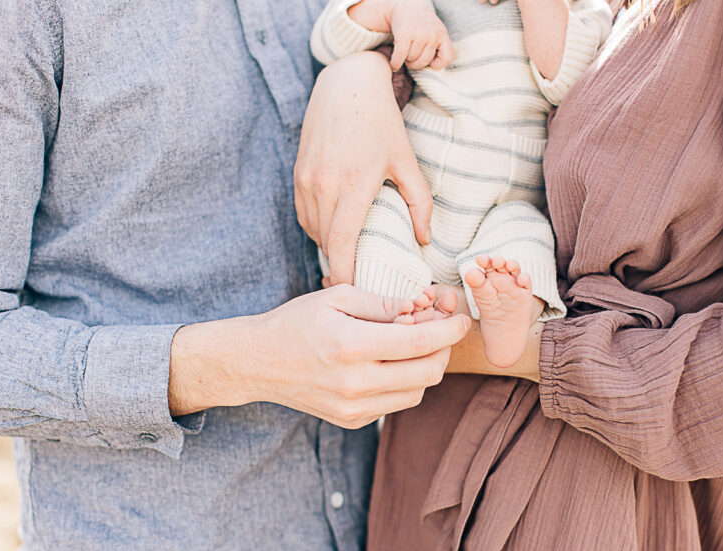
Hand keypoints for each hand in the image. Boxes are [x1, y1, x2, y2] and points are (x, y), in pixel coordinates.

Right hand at [169, 285, 471, 428]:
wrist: (259, 363)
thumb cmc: (297, 322)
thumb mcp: (337, 297)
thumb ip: (384, 304)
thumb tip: (423, 308)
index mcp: (352, 346)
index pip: (420, 343)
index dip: (450, 330)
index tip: (462, 318)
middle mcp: (355, 383)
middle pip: (428, 372)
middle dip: (444, 349)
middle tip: (441, 329)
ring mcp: (354, 407)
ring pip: (418, 391)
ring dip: (427, 367)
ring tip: (416, 344)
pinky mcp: (353, 420)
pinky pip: (398, 403)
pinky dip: (407, 383)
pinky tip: (394, 363)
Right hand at [295, 51, 432, 285]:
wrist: (346, 86)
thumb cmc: (381, 123)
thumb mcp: (407, 160)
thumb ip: (419, 202)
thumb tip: (424, 240)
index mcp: (353, 184)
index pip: (341, 242)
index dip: (344, 272)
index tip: (351, 291)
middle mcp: (324, 184)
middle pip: (326, 242)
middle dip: (338, 267)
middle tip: (357, 286)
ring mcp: (306, 180)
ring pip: (314, 230)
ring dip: (329, 249)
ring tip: (348, 263)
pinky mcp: (297, 175)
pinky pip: (305, 215)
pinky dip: (319, 231)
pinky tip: (335, 235)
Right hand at [388, 0, 453, 69]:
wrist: (406, 5)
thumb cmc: (421, 23)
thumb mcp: (435, 31)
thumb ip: (438, 46)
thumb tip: (432, 68)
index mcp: (442, 34)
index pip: (447, 58)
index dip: (437, 64)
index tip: (429, 62)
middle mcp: (432, 34)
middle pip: (424, 61)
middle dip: (416, 64)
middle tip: (412, 58)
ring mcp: (418, 35)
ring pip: (412, 59)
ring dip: (406, 60)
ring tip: (405, 53)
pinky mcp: (404, 35)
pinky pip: (400, 57)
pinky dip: (396, 64)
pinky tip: (394, 65)